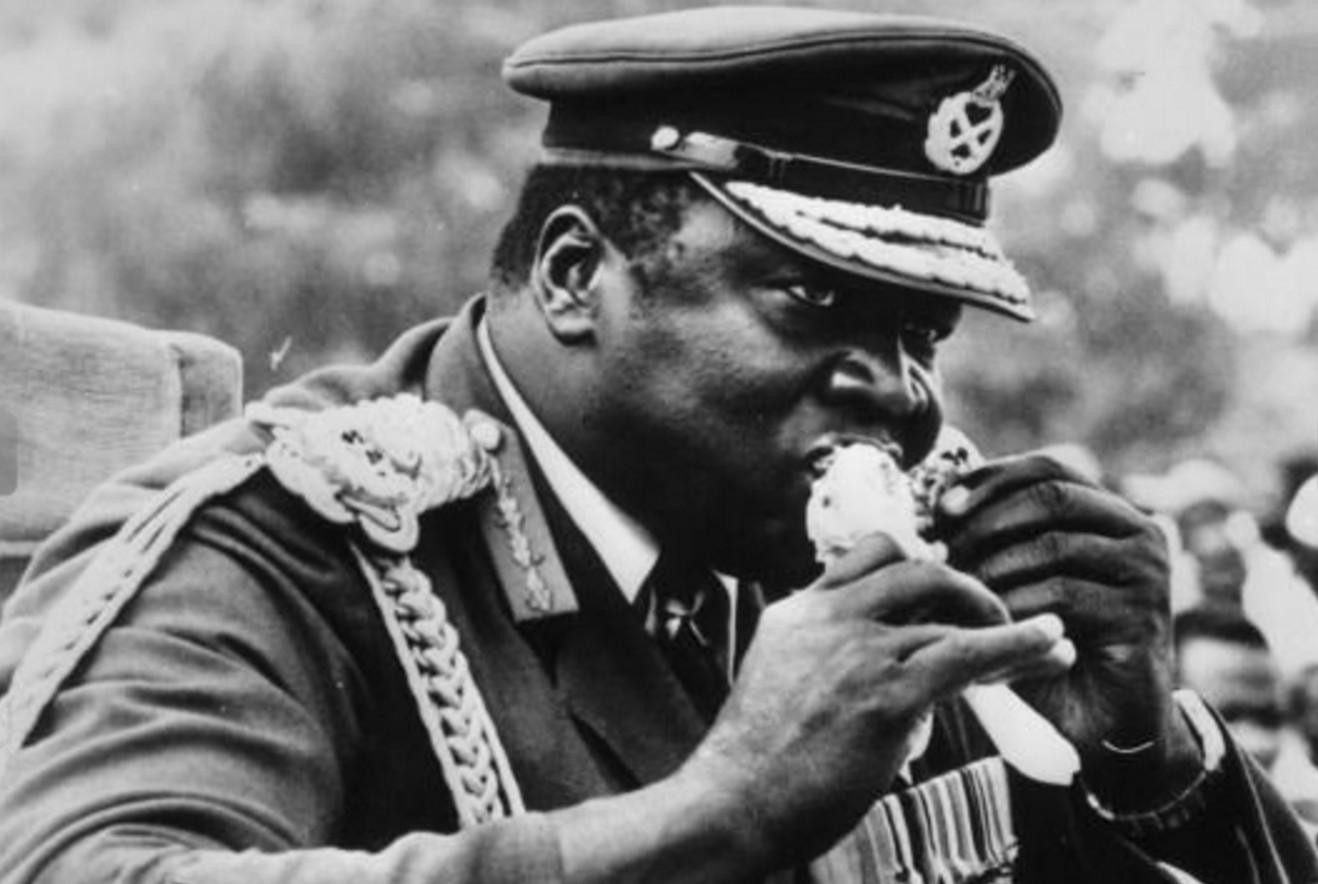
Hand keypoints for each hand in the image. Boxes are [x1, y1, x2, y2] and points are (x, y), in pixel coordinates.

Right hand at [679, 535, 1068, 868]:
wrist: (732, 804)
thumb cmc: (757, 764)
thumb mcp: (781, 682)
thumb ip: (829, 659)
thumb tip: (900, 675)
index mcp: (797, 612)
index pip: (866, 557)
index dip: (913, 564)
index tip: (942, 587)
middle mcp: (828, 618)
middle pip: (913, 568)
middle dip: (963, 588)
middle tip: (991, 617)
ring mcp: (858, 652)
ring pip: (949, 612)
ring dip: (1002, 622)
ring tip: (1042, 641)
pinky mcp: (888, 695)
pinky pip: (967, 656)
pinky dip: (1018, 646)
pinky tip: (1052, 646)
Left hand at [936, 453, 1200, 805]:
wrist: (1098, 723)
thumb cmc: (1045, 645)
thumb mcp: (1015, 583)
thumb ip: (991, 540)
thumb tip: (929, 508)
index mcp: (1107, 513)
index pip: (1045, 470)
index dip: (990, 481)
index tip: (940, 508)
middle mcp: (1137, 532)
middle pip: (1051, 496)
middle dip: (985, 522)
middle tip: (940, 554)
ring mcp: (1147, 571)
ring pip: (1053, 546)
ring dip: (992, 569)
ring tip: (956, 594)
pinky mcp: (1142, 613)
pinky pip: (1063, 595)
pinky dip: (1015, 607)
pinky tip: (987, 626)